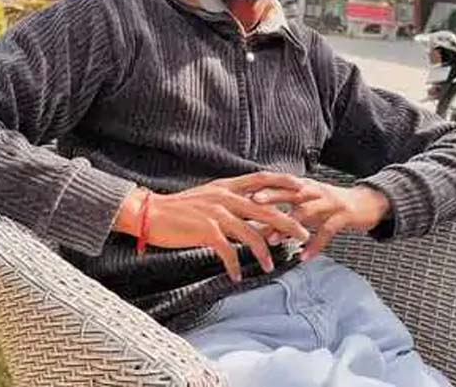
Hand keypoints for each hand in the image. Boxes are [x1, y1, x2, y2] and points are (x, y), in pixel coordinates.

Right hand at [113, 172, 310, 282]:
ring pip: (250, 233)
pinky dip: (234, 265)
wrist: (151, 213)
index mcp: (227, 186)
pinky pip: (227, 251)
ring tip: (271, 267)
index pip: (262, 178)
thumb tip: (254, 211)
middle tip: (304, 234)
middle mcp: (225, 196)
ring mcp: (216, 213)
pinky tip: (237, 276)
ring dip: (263, 252)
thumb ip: (231, 202)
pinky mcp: (205, 230)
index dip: (284, 182)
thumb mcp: (209, 197)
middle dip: (287, 222)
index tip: (303, 188)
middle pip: (265, 209)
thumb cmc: (180, 209)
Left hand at [252, 181, 390, 261]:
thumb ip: (284, 216)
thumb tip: (256, 229)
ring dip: (289, 224)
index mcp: (304, 186)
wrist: (368, 203)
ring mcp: (330, 202)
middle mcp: (315, 191)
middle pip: (290, 191)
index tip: (242, 190)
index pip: (280, 183)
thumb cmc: (331, 206)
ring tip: (273, 239)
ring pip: (307, 210)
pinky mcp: (344, 215)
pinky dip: (315, 244)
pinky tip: (303, 256)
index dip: (262, 185)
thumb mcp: (307, 208)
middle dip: (271, 196)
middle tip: (252, 202)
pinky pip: (327, 230)